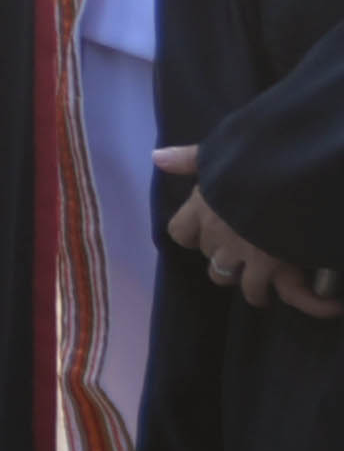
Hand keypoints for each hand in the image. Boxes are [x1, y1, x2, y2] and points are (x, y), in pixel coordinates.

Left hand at [159, 145, 343, 317]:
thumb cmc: (258, 159)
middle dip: (222, 256)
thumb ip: (191, 159)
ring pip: (228, 277)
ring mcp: (240, 252)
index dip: (191, 236)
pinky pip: (259, 289)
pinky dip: (276, 295)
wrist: (293, 173)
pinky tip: (294, 298)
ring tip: (258, 284)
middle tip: (242, 253)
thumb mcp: (222, 152)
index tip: (203, 235)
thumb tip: (157, 157)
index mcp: (203, 204)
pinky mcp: (267, 265)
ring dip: (244, 280)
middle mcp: (216, 231)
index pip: (179, 232)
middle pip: (209, 256)